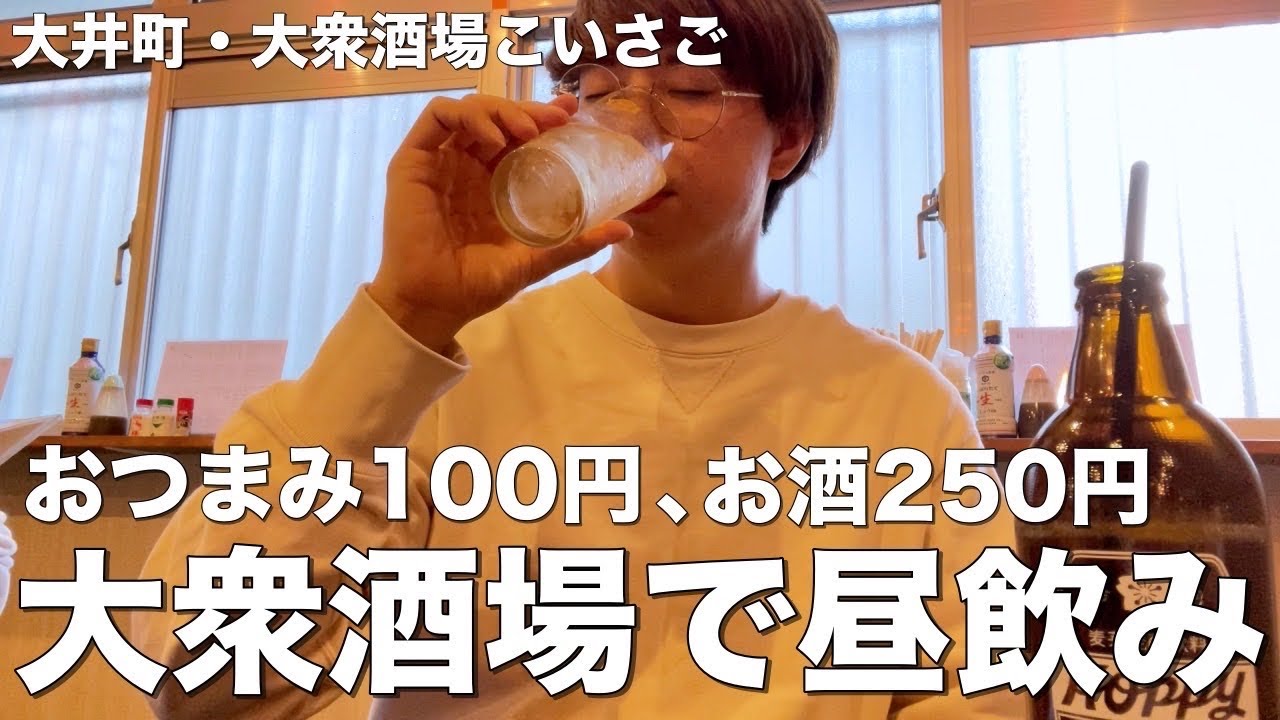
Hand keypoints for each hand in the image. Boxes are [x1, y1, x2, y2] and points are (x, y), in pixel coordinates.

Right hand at [369, 93, 632, 351]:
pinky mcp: (412, 161)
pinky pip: (436, 116)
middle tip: (555, 119)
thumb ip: (575, 243)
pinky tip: (492, 138)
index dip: (543, 117)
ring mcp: (439, 161)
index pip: (518, 135)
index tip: (571, 113)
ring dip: (501, 109)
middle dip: (528, 110)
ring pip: (469, 110)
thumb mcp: (536, 258)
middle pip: (497, 117)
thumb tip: (625, 229)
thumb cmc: (478, 285)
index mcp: (492, 182)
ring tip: (526, 130)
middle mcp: (466, 166)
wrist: (435, 304)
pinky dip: (467, 116)